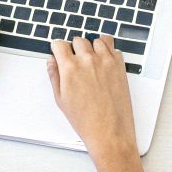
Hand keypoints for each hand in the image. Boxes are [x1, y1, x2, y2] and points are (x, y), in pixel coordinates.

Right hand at [47, 35, 135, 152]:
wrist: (109, 130)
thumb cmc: (85, 119)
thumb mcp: (61, 99)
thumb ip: (54, 75)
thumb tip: (52, 61)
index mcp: (70, 68)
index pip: (59, 44)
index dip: (58, 49)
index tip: (60, 53)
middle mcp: (88, 60)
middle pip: (78, 40)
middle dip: (74, 48)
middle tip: (76, 62)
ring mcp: (106, 61)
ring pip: (96, 41)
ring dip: (92, 48)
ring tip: (91, 62)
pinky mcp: (120, 66)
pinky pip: (113, 47)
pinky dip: (108, 50)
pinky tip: (104, 61)